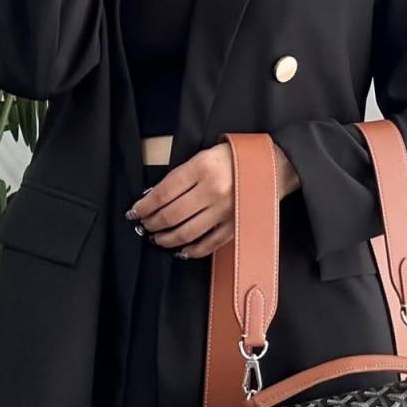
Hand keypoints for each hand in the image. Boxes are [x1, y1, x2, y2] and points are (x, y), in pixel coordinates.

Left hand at [129, 141, 299, 258]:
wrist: (272, 166)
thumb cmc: (233, 159)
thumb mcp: (203, 156)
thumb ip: (180, 177)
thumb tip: (153, 198)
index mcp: (202, 168)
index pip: (163, 193)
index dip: (144, 206)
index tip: (134, 212)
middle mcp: (213, 191)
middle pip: (172, 215)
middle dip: (152, 224)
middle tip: (144, 226)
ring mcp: (225, 212)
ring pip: (186, 233)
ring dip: (167, 239)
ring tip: (158, 238)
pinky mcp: (235, 227)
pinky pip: (208, 244)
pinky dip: (191, 250)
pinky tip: (181, 250)